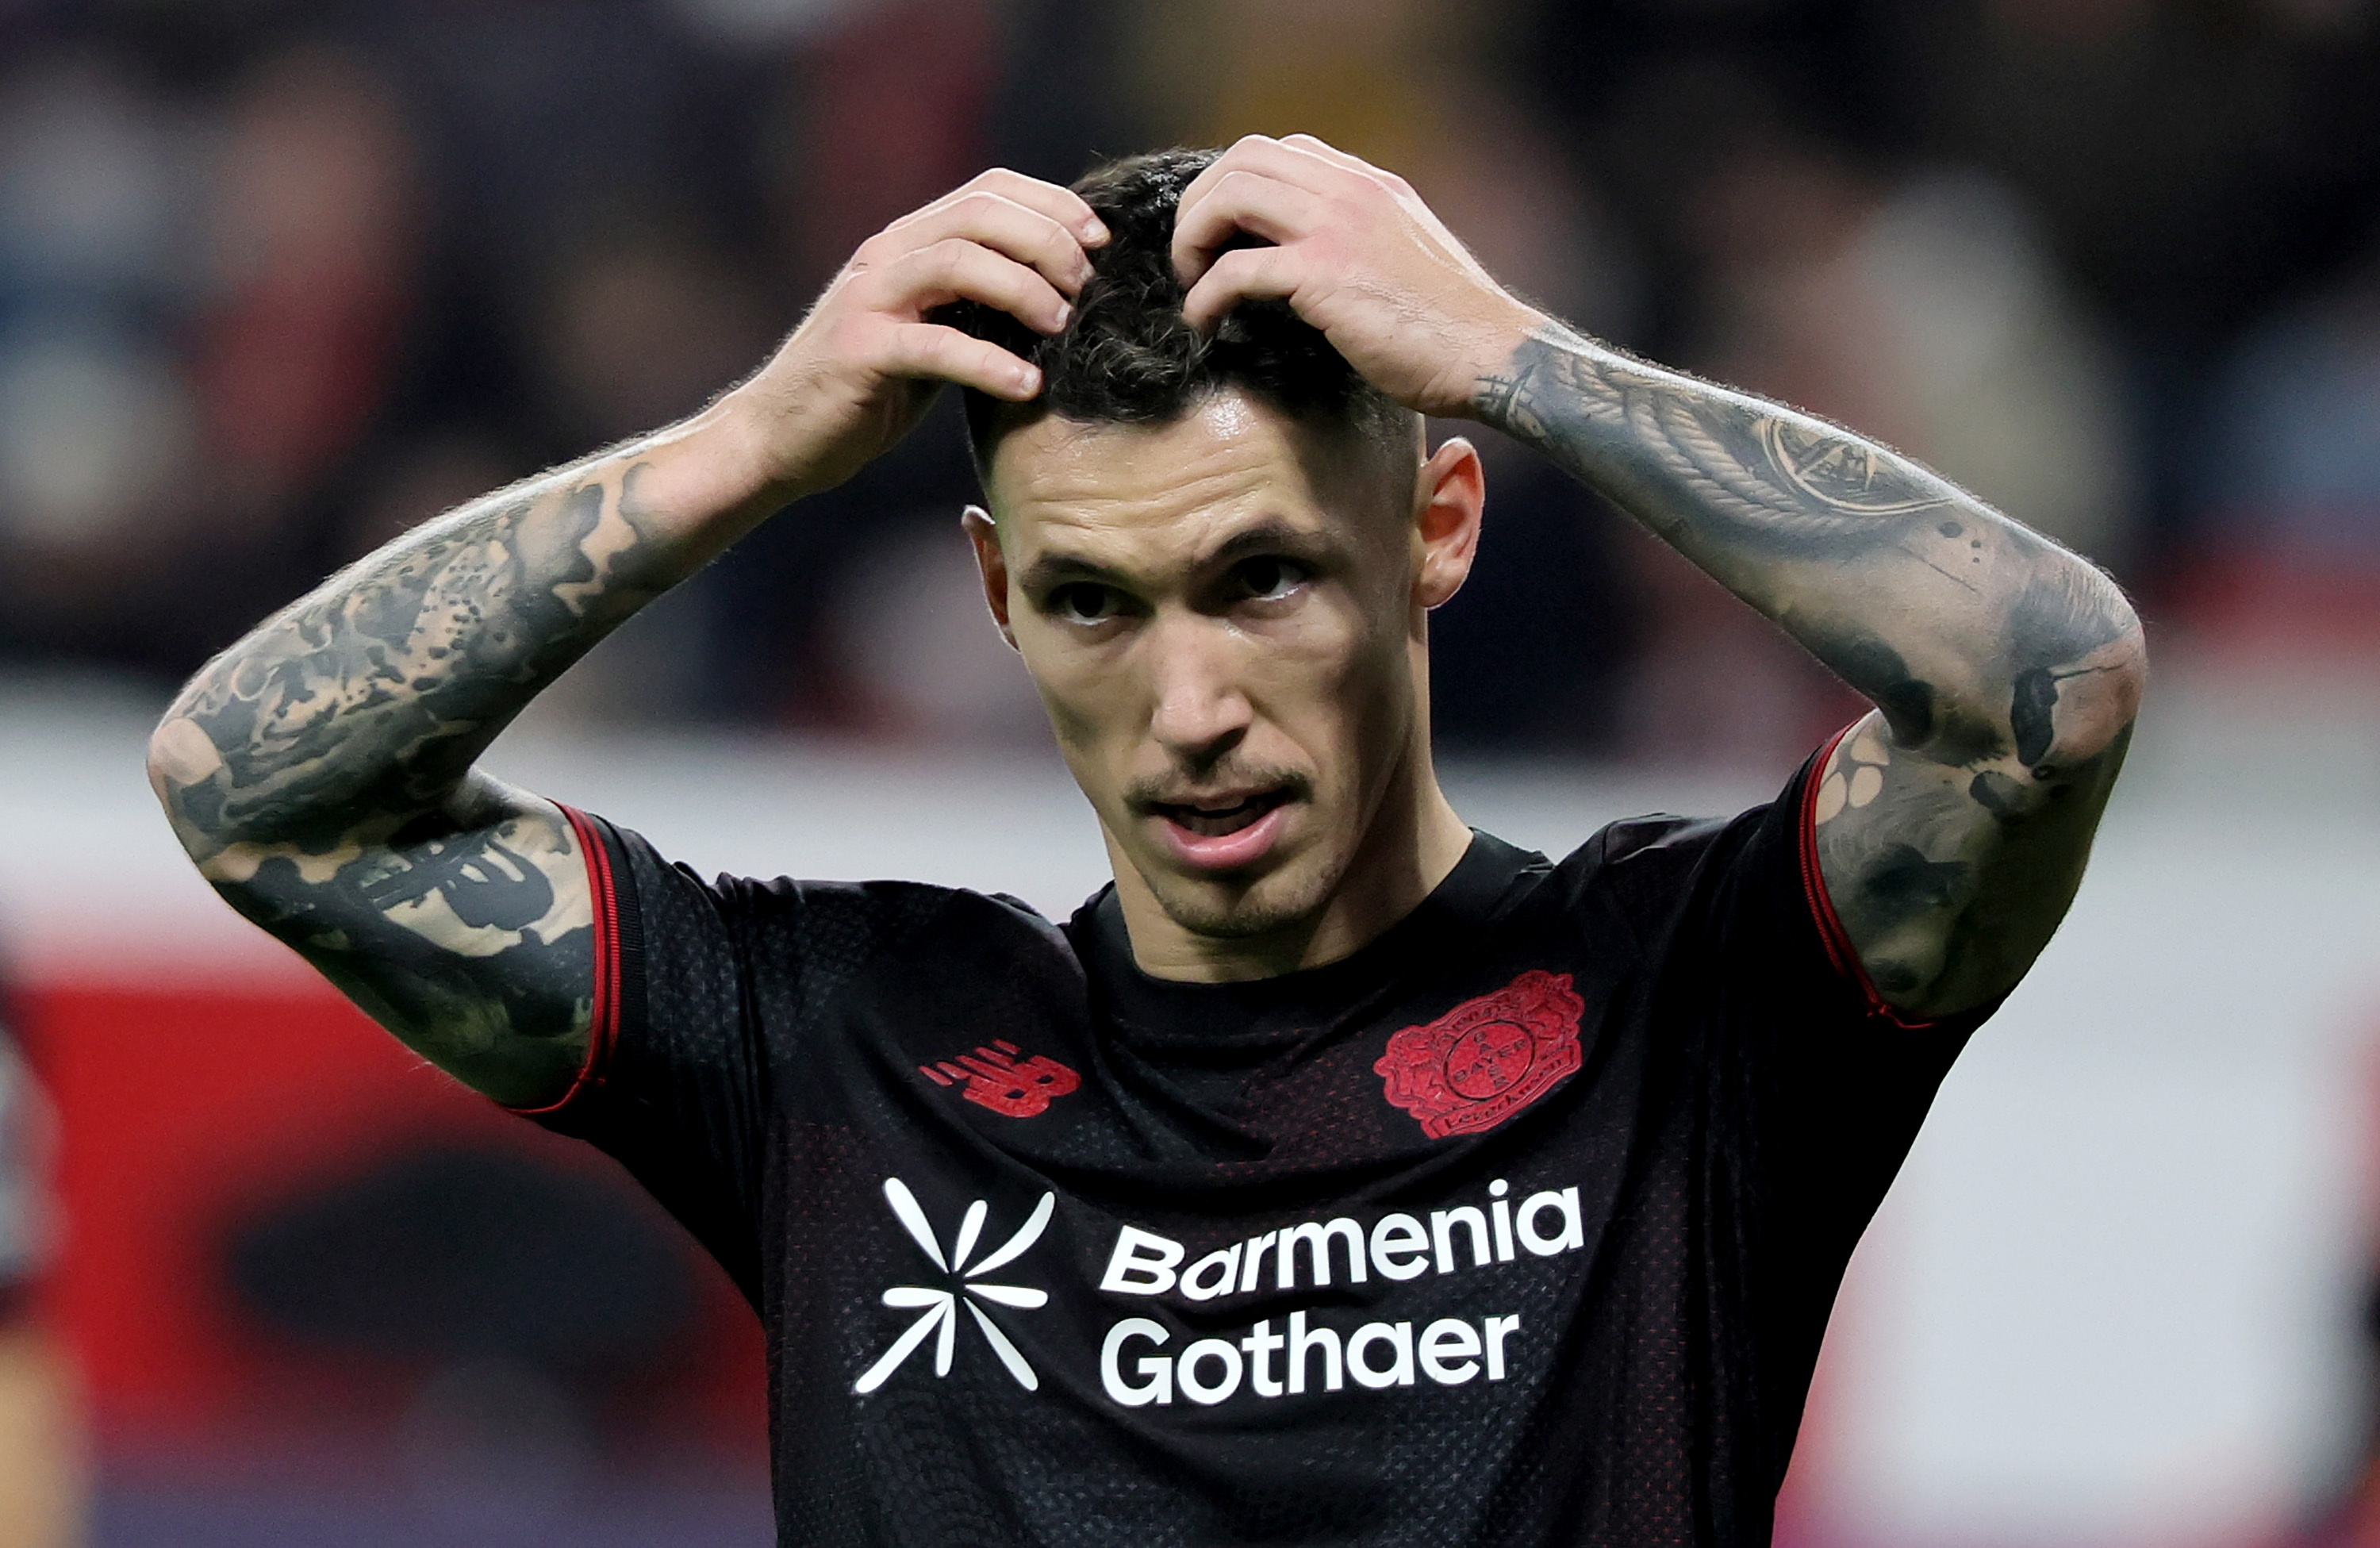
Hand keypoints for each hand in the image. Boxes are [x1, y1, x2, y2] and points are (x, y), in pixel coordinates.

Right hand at [728, 170, 1108, 498]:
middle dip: (1047, 242)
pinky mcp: (860, 352)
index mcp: (907, 243)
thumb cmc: (866, 392)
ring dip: (1024, 288)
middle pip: (981, 214)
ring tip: (1061, 326)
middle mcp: (887, 256)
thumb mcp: (929, 333)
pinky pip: (936, 345)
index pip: (988, 190)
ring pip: (959, 261)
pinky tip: (1027, 385)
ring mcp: (869, 300)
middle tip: (1085, 287)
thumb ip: (974, 306)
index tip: (1100, 240)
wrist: (778, 438)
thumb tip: (1060, 299)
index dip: (1053, 204)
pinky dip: (990, 363)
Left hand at [1171, 134, 1544, 419]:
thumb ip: (1361, 239)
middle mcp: (1351, 191)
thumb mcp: (1405, 257)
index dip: (1235, 185)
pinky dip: (1205, 294)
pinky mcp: (1325, 275)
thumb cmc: (1451, 328)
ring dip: (1193, 238)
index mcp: (1370, 185)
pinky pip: (1236, 270)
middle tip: (1192, 256)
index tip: (1223, 234)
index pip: (1281, 150)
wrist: (1491, 356)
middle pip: (1243, 159)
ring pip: (1229, 195)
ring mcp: (1337, 227)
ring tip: (1192, 282)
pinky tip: (1204, 321)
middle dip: (1200, 204)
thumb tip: (1307, 259)